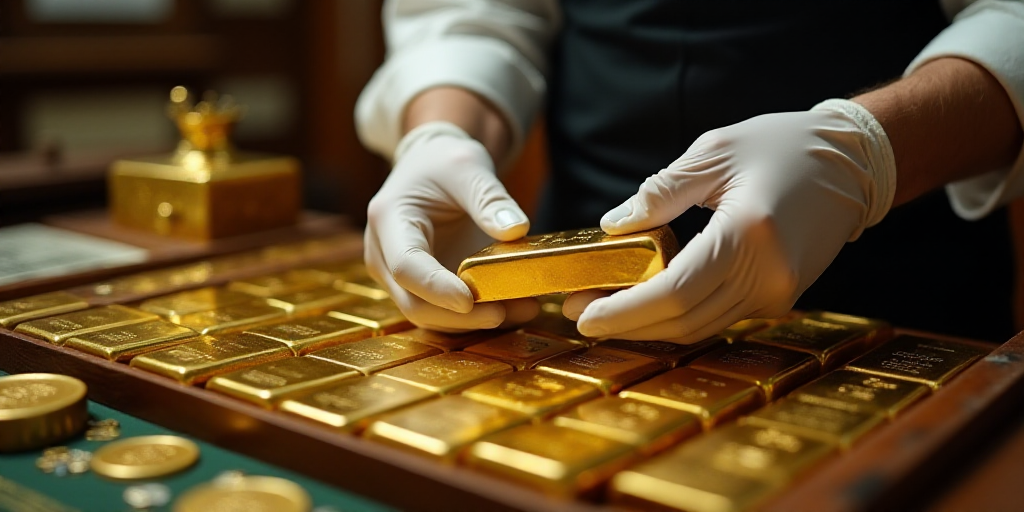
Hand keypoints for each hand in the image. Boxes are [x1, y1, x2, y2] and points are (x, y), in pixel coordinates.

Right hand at [364, 122, 539, 330]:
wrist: (431, 167)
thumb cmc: (444, 163)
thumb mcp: (469, 167)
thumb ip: (490, 198)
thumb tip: (516, 230)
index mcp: (389, 219)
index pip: (406, 265)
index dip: (436, 288)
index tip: (469, 301)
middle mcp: (384, 254)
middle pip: (414, 303)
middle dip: (460, 317)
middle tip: (506, 312)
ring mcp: (398, 276)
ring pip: (429, 316)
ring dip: (473, 323)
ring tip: (523, 310)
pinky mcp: (420, 288)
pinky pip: (444, 313)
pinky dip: (477, 317)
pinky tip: (514, 309)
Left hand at [563, 101, 894, 342]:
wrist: (853, 163)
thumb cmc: (782, 145)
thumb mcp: (715, 152)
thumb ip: (661, 191)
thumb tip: (612, 226)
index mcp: (748, 234)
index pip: (674, 292)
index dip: (624, 311)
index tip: (582, 314)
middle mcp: (766, 275)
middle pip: (682, 320)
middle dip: (625, 323)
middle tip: (578, 311)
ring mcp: (777, 293)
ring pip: (699, 327)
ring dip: (648, 325)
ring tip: (602, 307)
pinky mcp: (779, 298)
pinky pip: (717, 317)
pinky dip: (677, 315)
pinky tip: (645, 301)